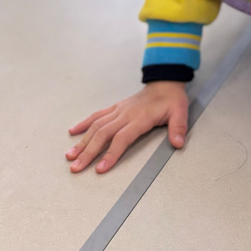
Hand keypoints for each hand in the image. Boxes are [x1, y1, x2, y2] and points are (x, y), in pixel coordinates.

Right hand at [66, 81, 189, 173]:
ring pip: (96, 126)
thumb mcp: (180, 112)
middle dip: (88, 152)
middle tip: (76, 168)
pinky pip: (96, 115)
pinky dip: (84, 123)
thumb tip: (178, 143)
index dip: (111, 153)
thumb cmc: (171, 99)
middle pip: (103, 134)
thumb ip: (178, 128)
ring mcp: (118, 110)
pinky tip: (72, 132)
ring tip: (70, 156)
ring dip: (82, 141)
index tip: (100, 168)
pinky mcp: (115, 108)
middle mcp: (126, 114)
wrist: (164, 82)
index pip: (123, 137)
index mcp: (141, 118)